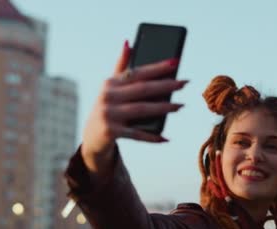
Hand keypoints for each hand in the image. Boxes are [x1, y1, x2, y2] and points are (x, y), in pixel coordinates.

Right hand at [81, 41, 187, 173]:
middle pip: (143, 89)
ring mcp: (109, 114)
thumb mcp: (111, 88)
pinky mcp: (111, 132)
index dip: (157, 67)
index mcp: (110, 83)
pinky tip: (166, 138)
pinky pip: (136, 134)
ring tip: (181, 106)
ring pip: (142, 109)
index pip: (137, 72)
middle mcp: (108, 96)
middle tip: (185, 83)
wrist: (92, 138)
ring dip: (163, 108)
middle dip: (166, 85)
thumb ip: (121, 67)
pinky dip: (151, 136)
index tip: (176, 61)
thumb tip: (129, 42)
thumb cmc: (108, 109)